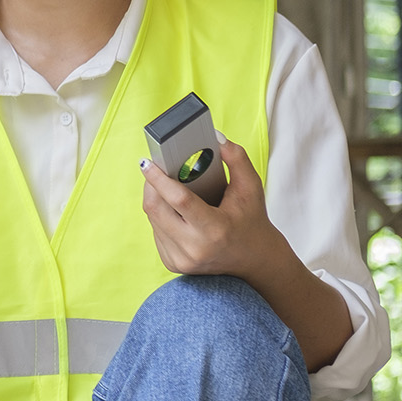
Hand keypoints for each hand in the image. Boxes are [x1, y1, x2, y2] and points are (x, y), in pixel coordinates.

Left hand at [140, 137, 288, 278]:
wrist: (254, 261)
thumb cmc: (252, 221)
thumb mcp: (251, 188)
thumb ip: (236, 158)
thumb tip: (215, 137)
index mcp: (214, 229)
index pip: (178, 200)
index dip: (159, 179)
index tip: (146, 162)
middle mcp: (194, 248)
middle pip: (156, 209)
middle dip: (150, 185)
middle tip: (152, 167)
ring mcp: (181, 259)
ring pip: (153, 220)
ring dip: (154, 199)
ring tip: (161, 183)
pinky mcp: (172, 263)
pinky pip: (156, 232)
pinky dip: (159, 216)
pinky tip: (169, 207)